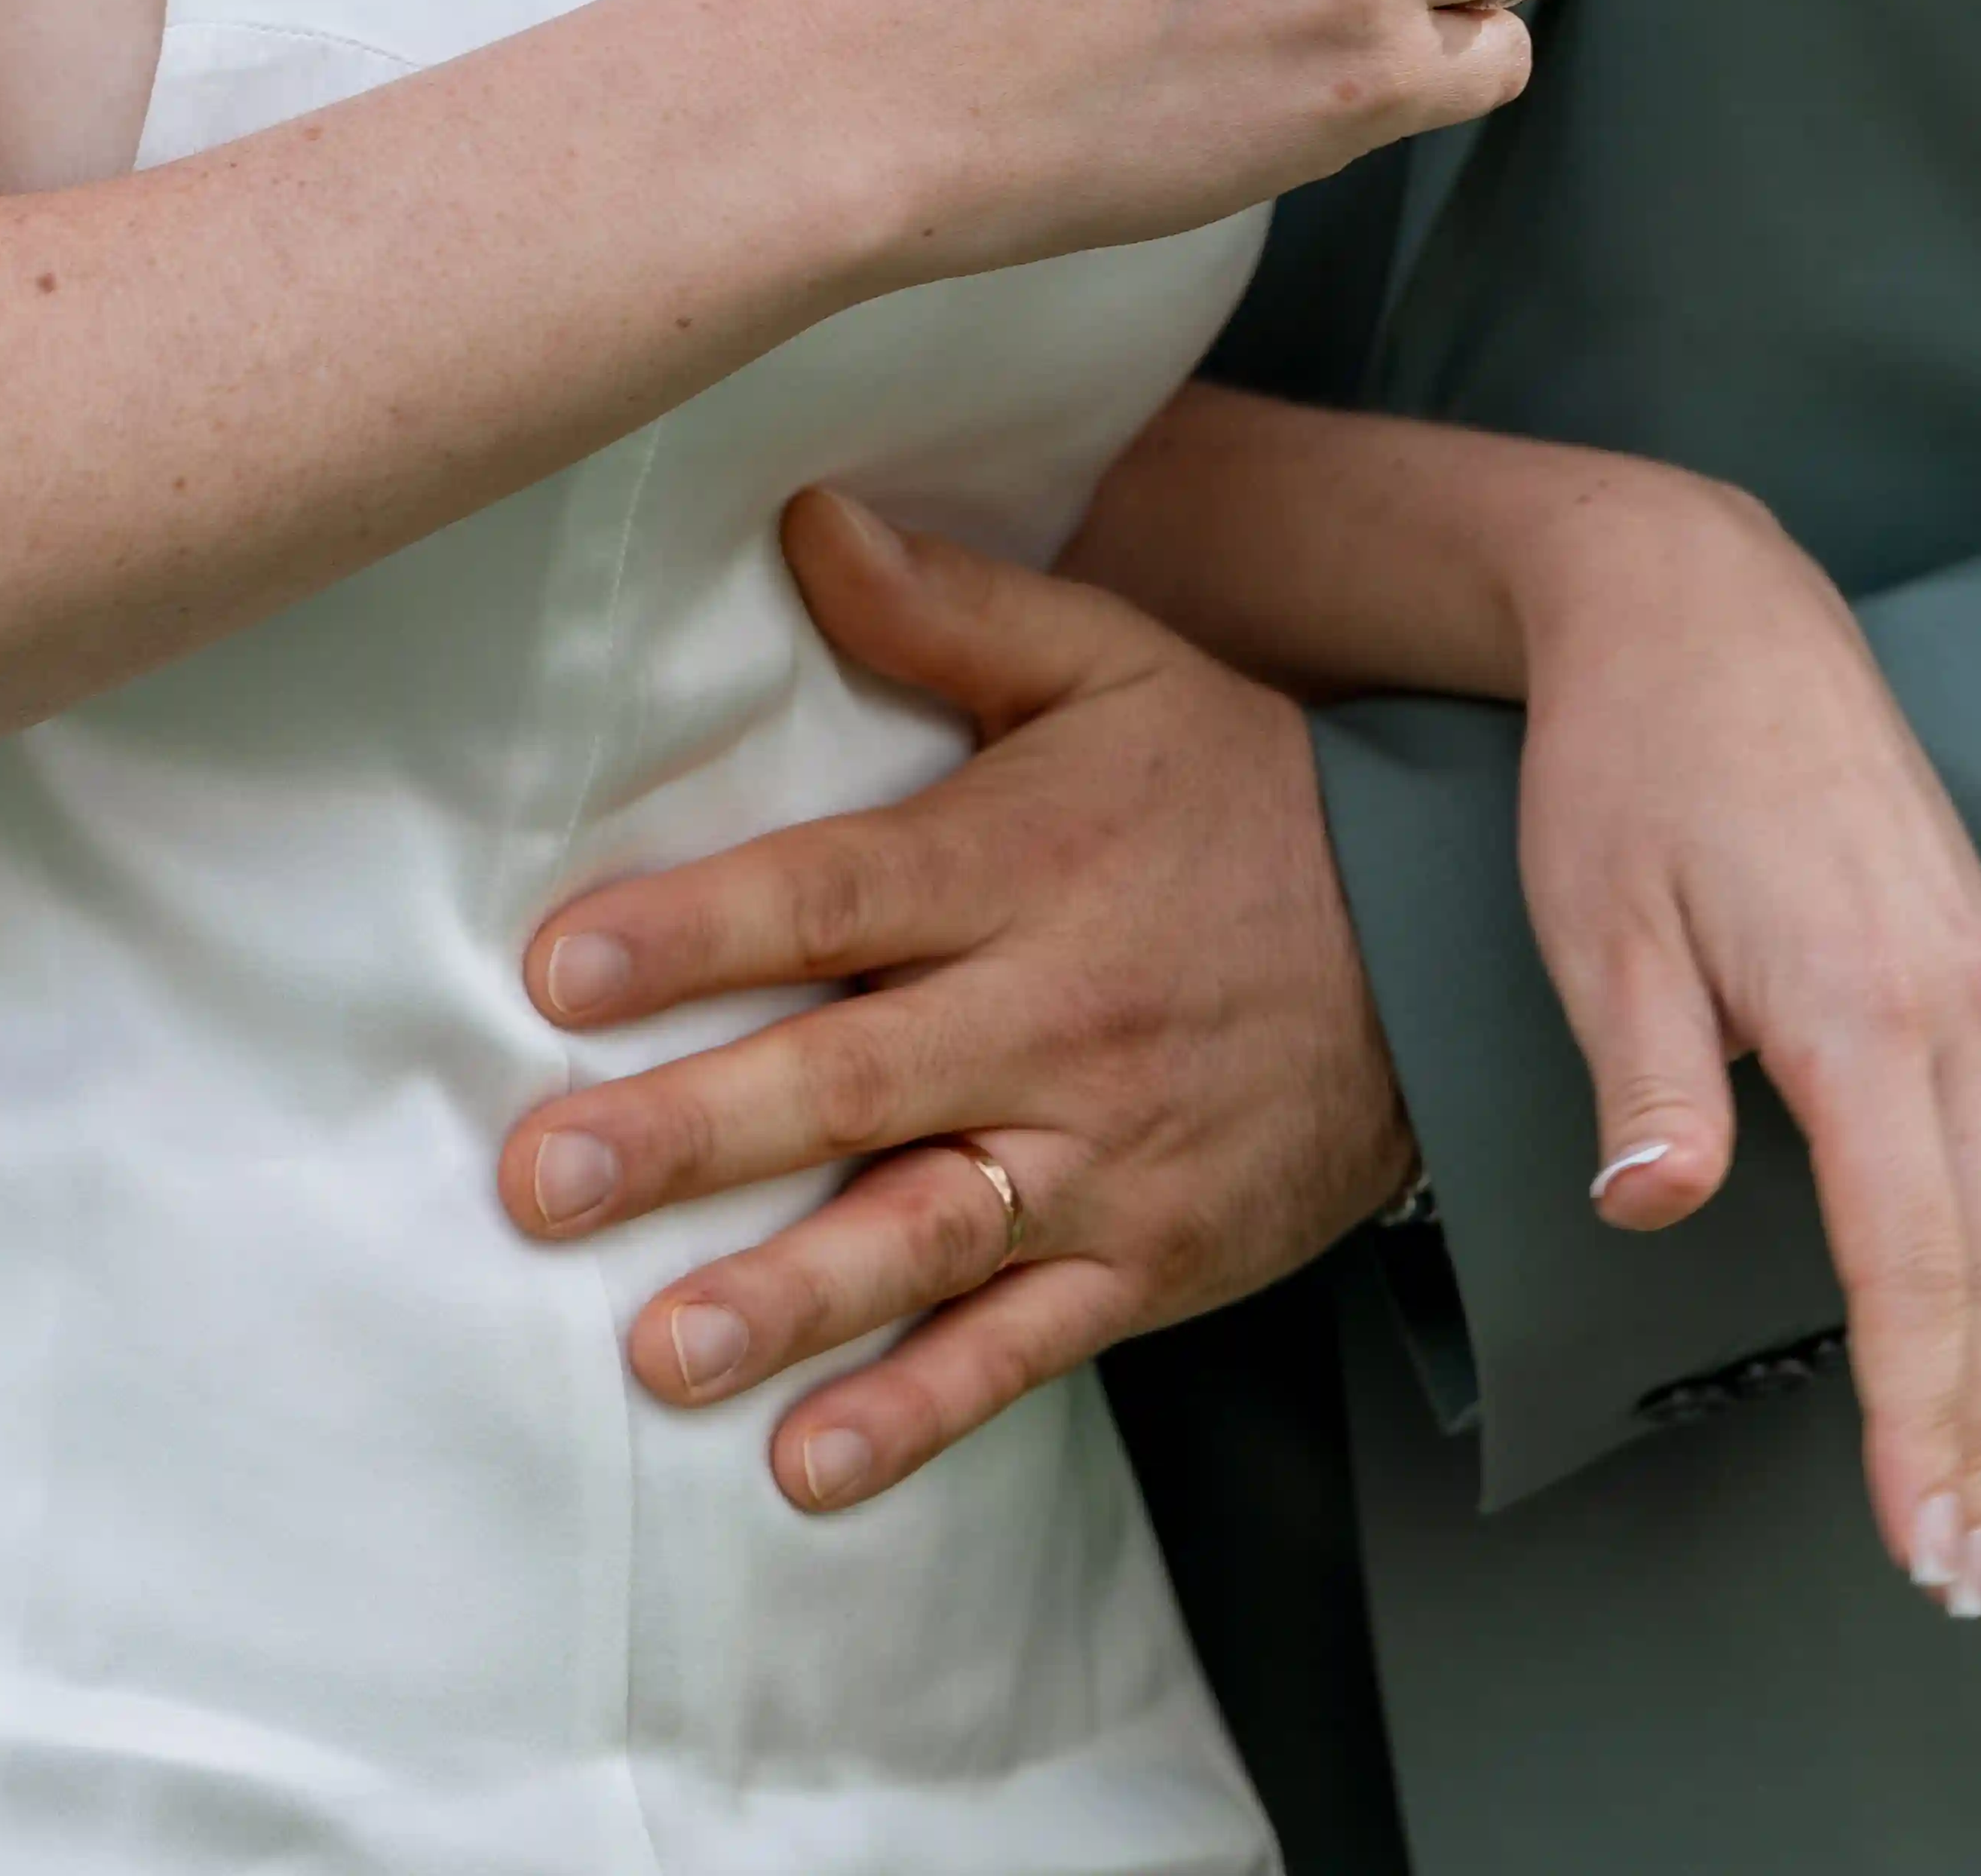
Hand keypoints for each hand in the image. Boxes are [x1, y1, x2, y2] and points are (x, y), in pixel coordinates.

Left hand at [499, 490, 1405, 1508]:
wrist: (1439, 942)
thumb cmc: (1235, 789)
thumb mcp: (1109, 664)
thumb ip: (947, 609)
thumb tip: (801, 517)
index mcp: (1021, 861)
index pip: (833, 898)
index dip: (695, 931)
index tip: (557, 971)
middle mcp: (1050, 1015)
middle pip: (849, 1081)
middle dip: (690, 1134)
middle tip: (541, 1181)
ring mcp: (1102, 1152)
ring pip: (926, 1234)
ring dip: (786, 1298)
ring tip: (656, 1351)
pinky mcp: (1150, 1260)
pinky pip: (1024, 1348)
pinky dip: (921, 1410)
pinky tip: (809, 1463)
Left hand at [1505, 456, 1980, 1613]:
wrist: (1703, 599)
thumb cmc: (1629, 760)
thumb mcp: (1602, 916)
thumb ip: (1649, 1077)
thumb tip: (1651, 1209)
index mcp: (1862, 1011)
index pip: (1912, 1268)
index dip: (1918, 1417)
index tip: (1920, 1541)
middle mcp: (1954, 1006)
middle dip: (1979, 1436)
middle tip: (1962, 1572)